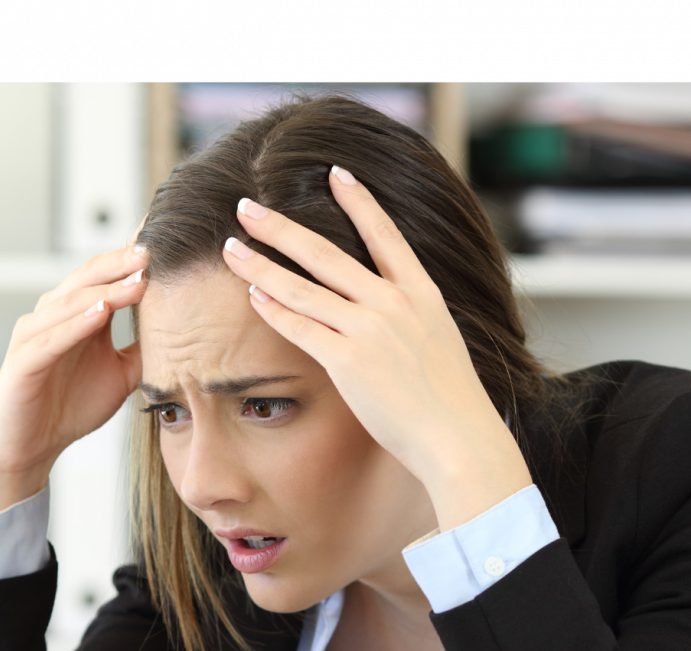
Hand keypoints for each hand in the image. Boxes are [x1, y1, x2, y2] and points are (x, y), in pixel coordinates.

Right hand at [0, 244, 146, 520]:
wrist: (30, 446)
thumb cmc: (70, 407)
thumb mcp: (121, 375)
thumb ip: (145, 351)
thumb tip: (186, 337)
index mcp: (78, 314)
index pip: (106, 276)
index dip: (133, 262)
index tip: (167, 247)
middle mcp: (54, 315)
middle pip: (88, 277)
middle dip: (121, 264)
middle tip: (152, 254)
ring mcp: (35, 334)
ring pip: (70, 301)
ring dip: (104, 290)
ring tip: (137, 281)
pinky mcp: (22, 360)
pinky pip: (51, 337)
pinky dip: (76, 324)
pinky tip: (101, 314)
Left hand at [221, 169, 530, 531]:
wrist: (458, 436)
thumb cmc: (450, 399)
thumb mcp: (439, 340)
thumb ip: (411, 316)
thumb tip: (388, 307)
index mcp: (422, 293)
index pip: (386, 234)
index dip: (359, 201)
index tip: (335, 173)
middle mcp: (394, 303)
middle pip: (326, 253)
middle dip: (280, 227)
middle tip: (246, 207)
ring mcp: (370, 330)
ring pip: (303, 287)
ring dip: (261, 265)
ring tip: (231, 248)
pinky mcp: (348, 362)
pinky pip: (301, 328)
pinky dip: (274, 309)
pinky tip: (253, 294)